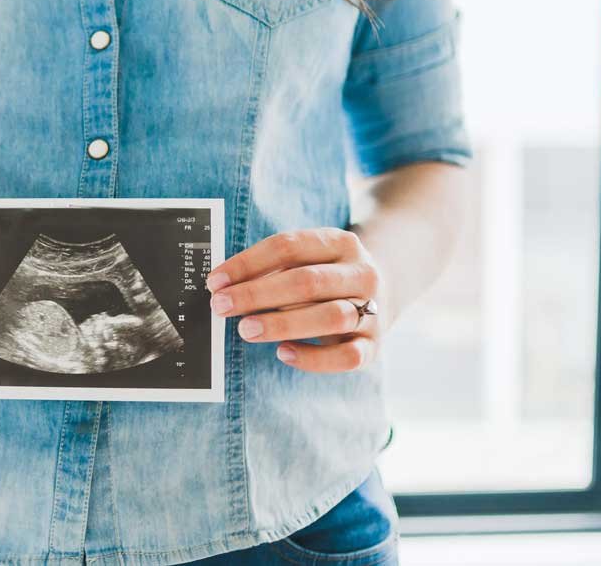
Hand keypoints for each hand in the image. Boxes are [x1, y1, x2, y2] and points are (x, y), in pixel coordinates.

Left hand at [204, 227, 384, 372]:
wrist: (385, 290)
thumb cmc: (327, 275)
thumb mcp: (309, 258)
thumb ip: (273, 268)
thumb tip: (224, 286)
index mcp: (340, 242)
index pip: (289, 246)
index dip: (248, 263)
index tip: (215, 281)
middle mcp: (361, 273)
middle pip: (307, 281)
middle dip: (258, 294)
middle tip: (221, 306)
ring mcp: (373, 310)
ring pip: (330, 317)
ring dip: (283, 324)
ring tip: (246, 329)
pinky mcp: (374, 345)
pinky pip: (347, 357)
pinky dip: (314, 358)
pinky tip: (283, 353)